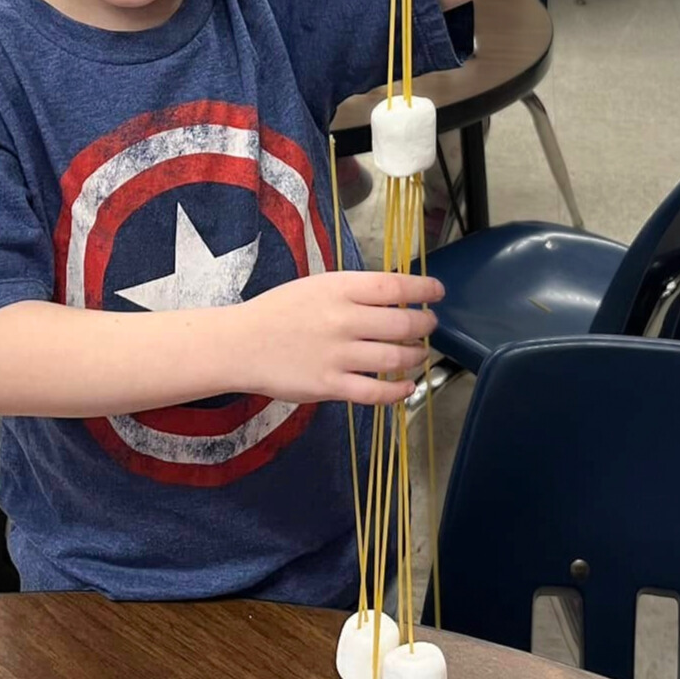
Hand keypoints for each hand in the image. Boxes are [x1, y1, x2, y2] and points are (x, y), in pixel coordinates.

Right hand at [238, 270, 442, 405]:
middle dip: (425, 326)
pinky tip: (407, 386)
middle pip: (402, 324)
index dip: (424, 290)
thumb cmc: (279, 311)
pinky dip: (399, 391)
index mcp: (339, 288)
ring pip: (395, 358)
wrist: (241, 343)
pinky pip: (376, 392)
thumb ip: (354, 292)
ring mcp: (337, 355)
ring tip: (419, 354)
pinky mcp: (330, 386)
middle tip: (429, 326)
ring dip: (415, 356)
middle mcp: (342, 319)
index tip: (437, 293)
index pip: (395, 287)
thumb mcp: (317, 286)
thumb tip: (396, 298)